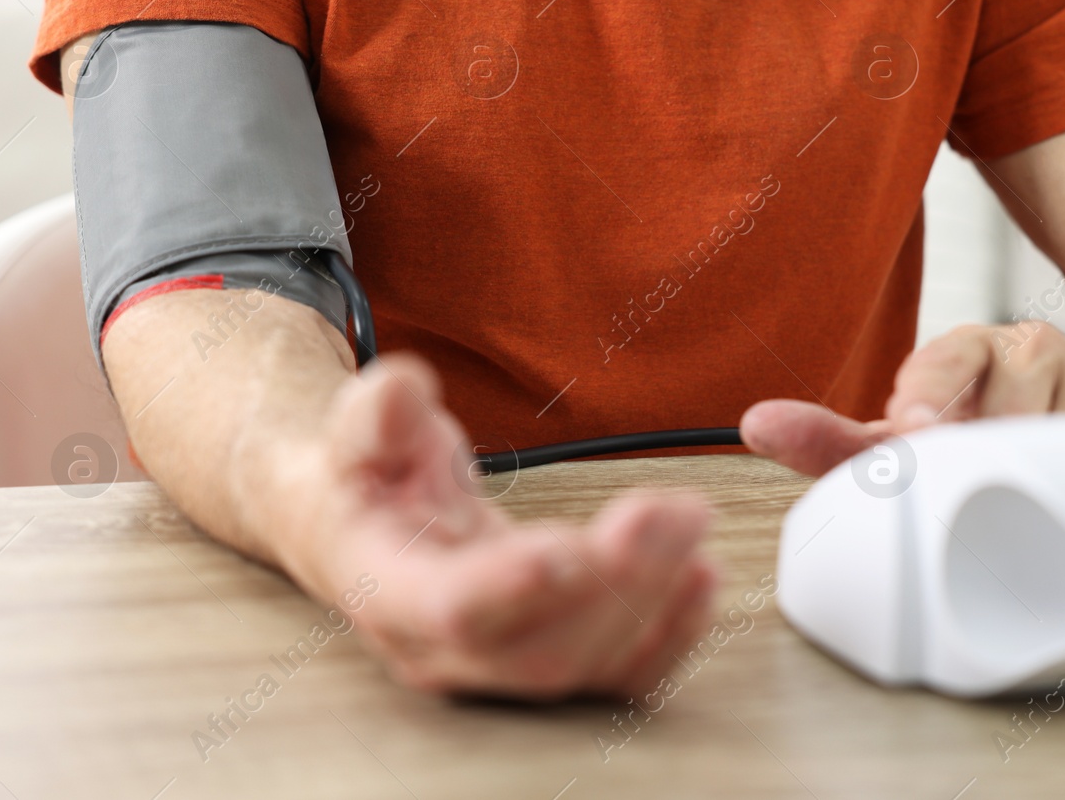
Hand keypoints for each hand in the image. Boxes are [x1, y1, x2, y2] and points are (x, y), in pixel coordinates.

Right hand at [276, 354, 717, 698]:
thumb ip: (381, 411)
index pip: (454, 610)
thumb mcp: (361, 428)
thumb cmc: (370, 476)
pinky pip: (616, 676)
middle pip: (539, 649)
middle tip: (675, 512)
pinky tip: (704, 577)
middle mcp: (441, 652)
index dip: (515, 585)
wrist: (367, 527)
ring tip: (694, 522)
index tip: (575, 547)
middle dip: (618, 583)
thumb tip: (403, 388)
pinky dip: (671, 635)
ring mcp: (497, 671)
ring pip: (586, 666)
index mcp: (388, 591)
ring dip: (655, 598)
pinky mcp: (546, 666)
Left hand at [739, 322, 1064, 476]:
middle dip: (988, 444)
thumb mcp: (912, 437)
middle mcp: (1030, 350)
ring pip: (1064, 427)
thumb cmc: (988, 430)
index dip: (927, 390)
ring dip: (1043, 467)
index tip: (912, 424)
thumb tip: (753, 427)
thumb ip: (836, 441)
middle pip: (1008, 397)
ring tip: (1030, 490)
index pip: (945, 357)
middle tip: (977, 477)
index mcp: (967, 350)